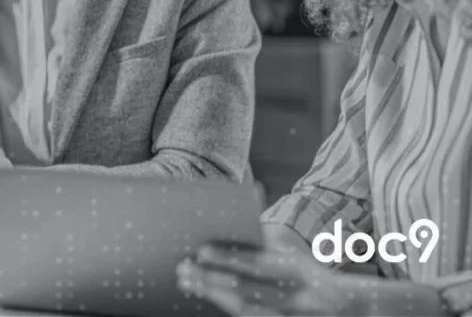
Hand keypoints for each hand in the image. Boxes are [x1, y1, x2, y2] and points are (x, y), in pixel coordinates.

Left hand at [178, 241, 367, 315]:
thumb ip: (267, 244)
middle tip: (183, 268)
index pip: (256, 265)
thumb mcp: (296, 256)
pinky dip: (228, 311)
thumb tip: (236, 228)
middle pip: (245, 290)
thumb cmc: (312, 276)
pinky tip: (209, 299)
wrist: (354, 310)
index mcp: (298, 272)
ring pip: (244, 310)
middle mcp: (295, 297)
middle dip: (210, 280)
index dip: (227, 259)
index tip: (200, 250)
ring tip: (188, 283)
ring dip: (213, 296)